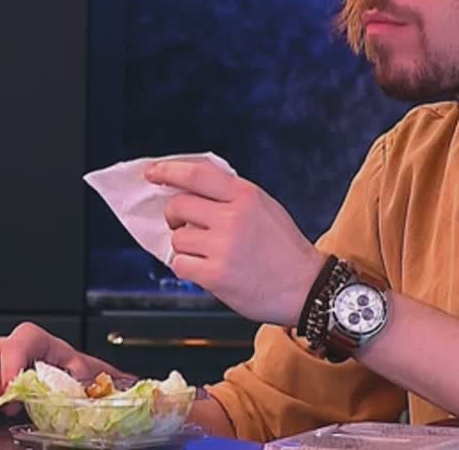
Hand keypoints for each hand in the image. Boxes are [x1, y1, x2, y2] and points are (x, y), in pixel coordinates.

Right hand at [0, 322, 130, 414]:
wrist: (67, 379)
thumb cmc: (73, 375)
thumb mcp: (81, 376)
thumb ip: (79, 381)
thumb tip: (87, 391)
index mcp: (35, 340)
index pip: (16, 345)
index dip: (10, 369)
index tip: (12, 393)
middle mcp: (7, 346)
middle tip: (5, 406)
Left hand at [145, 159, 326, 326]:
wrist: (306, 287)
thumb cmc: (283, 248)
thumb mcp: (264, 206)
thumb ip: (230, 195)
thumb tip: (188, 188)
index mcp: (245, 195)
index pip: (195, 174)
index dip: (168, 171)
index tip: (152, 173)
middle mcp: (233, 217)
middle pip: (178, 205)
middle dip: (173, 216)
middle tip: (181, 224)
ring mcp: (224, 247)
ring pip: (177, 238)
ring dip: (183, 246)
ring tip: (204, 253)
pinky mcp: (216, 276)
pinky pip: (180, 265)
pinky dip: (186, 267)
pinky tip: (204, 269)